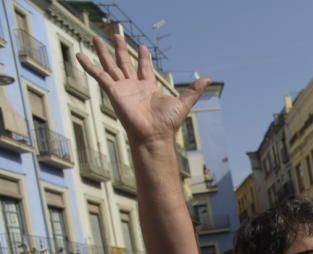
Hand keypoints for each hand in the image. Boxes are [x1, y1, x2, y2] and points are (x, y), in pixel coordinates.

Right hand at [77, 35, 209, 147]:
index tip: (142, 46)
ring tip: (96, 37)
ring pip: (110, 65)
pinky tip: (79, 54)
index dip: (143, 57)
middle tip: (116, 34)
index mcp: (148, 87)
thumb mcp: (184, 102)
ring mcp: (122, 88)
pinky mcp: (113, 91)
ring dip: (103, 51)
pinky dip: (88, 65)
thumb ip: (194, 90)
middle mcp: (133, 86)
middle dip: (120, 48)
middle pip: (124, 62)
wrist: (154, 134)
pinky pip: (98, 75)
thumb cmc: (168, 122)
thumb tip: (208, 79)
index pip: (144, 67)